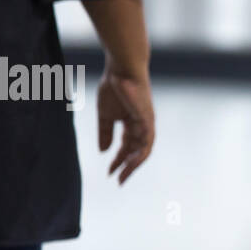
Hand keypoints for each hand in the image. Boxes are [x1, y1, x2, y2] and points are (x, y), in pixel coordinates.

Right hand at [97, 66, 154, 183]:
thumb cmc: (114, 87)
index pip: (127, 147)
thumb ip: (105, 133)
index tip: (109, 172)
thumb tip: (103, 151)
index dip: (119, 160)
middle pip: (138, 152)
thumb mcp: (106, 115)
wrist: (120, 69)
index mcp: (133, 124)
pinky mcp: (147, 118)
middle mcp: (143, 125)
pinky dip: (138, 151)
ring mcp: (147, 122)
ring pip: (144, 149)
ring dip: (134, 164)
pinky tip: (129, 161)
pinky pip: (146, 140)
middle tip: (119, 181)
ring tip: (123, 175)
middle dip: (128, 167)